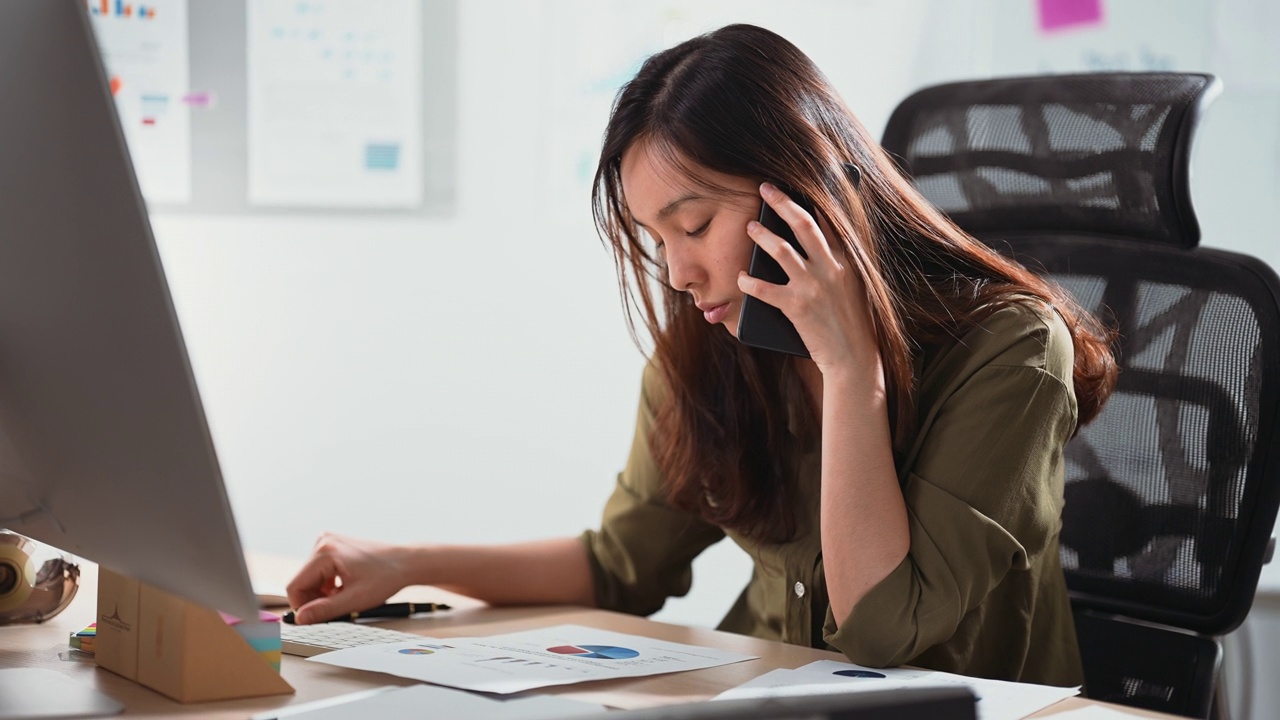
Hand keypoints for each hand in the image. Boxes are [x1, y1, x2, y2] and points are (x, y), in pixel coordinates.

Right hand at [285, 532, 408, 623]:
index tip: (317, 618)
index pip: (295, 586)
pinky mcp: (332, 546)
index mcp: (325, 552)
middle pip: (301, 581)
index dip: (302, 607)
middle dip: (314, 599)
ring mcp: (327, 542)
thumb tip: (300, 618)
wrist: (405, 562)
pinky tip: (344, 588)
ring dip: (322, 593)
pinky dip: (328, 584)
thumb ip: (325, 610)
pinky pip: (319, 572)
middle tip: (336, 608)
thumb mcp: (355, 600)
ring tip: (344, 597)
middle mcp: (323, 542)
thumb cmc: (386, 577)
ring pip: (310, 578)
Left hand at [738, 183, 878, 374]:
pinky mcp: (797, 307)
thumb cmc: (850, 322)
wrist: (853, 356)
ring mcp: (813, 286)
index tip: (795, 184)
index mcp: (846, 260)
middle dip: (782, 203)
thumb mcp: (853, 286)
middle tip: (765, 189)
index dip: (810, 199)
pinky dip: (749, 282)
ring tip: (750, 227)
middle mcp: (831, 268)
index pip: (828, 221)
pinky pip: (765, 289)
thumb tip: (816, 244)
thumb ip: (838, 263)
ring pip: (782, 250)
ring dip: (762, 235)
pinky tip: (741, 278)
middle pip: (804, 224)